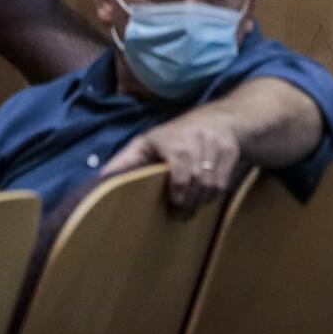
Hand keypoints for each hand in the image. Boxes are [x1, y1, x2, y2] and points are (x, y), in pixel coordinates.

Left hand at [105, 110, 243, 212]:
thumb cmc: (177, 134)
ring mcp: (217, 146)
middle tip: (180, 215)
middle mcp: (198, 141)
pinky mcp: (231, 154)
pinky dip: (214, 194)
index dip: (178, 194)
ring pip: (211, 185)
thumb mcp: (148, 141)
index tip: (172, 206)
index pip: (180, 172)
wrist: (222, 118)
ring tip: (191, 207)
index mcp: (175, 141)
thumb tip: (101, 180)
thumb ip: (126, 160)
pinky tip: (205, 195)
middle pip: (196, 182)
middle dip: (188, 203)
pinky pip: (223, 183)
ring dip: (201, 200)